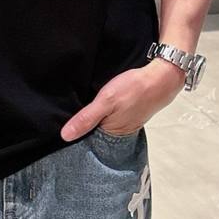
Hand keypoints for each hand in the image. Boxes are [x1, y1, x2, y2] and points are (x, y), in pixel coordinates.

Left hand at [60, 57, 186, 140]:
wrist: (161, 78)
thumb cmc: (135, 89)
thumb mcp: (106, 102)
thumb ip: (86, 119)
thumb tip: (65, 136)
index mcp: (111, 134)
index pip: (85, 141)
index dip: (73, 135)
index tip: (56, 130)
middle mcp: (116, 132)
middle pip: (92, 133)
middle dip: (80, 126)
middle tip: (60, 116)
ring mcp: (122, 122)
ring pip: (100, 123)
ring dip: (90, 118)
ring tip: (74, 110)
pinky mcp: (125, 112)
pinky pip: (108, 115)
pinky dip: (101, 111)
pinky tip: (94, 104)